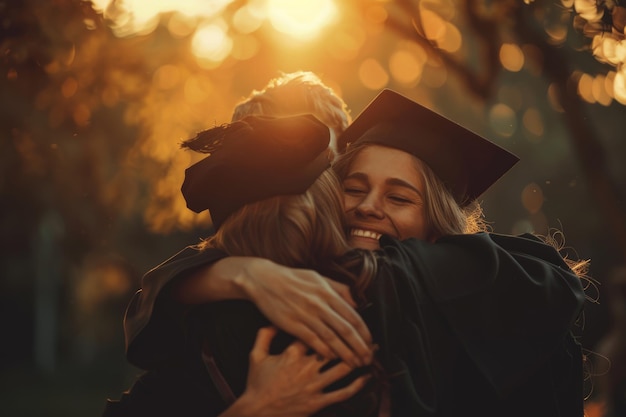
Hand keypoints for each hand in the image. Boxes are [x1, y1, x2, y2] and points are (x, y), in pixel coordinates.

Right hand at [221, 327, 369, 416]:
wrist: (257, 413)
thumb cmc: (256, 384)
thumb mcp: (256, 355)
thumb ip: (265, 335)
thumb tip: (274, 321)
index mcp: (292, 353)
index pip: (316, 333)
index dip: (329, 325)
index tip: (339, 318)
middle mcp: (306, 367)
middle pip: (334, 349)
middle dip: (351, 340)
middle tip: (366, 333)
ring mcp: (313, 385)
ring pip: (342, 368)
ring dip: (357, 359)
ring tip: (370, 351)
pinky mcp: (317, 402)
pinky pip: (342, 393)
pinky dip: (357, 385)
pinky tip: (367, 377)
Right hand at [237, 258, 373, 366]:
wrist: (264, 280)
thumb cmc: (292, 278)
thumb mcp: (318, 277)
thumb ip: (339, 289)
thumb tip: (356, 303)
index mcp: (327, 293)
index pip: (353, 316)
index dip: (364, 332)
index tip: (371, 343)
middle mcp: (320, 304)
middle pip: (346, 330)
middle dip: (360, 347)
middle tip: (368, 359)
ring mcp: (306, 315)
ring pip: (332, 338)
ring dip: (346, 353)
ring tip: (355, 363)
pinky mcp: (293, 324)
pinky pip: (313, 341)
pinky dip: (325, 351)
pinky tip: (333, 358)